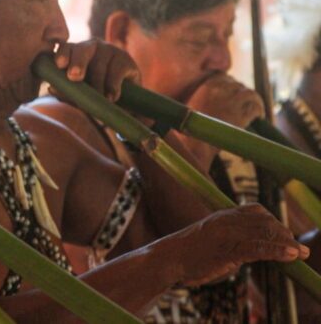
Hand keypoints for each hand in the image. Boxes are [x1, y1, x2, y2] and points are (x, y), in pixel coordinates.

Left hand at [50, 39, 139, 101]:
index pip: (65, 48)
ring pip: (99, 64)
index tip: (59, 65)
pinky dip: (113, 86)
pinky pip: (116, 71)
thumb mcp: (80, 95)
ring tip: (98, 100)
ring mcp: (109, 50)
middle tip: (74, 77)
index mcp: (74, 52)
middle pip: (82, 50)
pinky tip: (111, 97)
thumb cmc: (95, 94)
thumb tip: (52, 88)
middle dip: (77, 63)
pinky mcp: (125, 58)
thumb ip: (67, 91)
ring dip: (97, 84)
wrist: (124, 103)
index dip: (62, 54)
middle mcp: (91, 46)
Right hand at [170, 204, 308, 286]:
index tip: (285, 237)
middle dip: (285, 235)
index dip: (275, 223)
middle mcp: (226, 220)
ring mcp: (227, 234)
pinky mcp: (227, 249)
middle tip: (298, 250)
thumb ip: (230, 239)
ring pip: (265, 233)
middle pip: (265, 221)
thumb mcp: (210, 239)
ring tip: (302, 254)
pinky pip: (258, 248)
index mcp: (222, 215)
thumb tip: (252, 250)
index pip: (256, 211)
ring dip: (288, 244)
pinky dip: (278, 251)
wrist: (168, 260)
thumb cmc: (188, 254)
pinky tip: (291, 256)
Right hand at [186, 73, 263, 128]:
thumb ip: (202, 96)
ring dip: (254, 101)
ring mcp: (232, 102)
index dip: (230, 84)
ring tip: (255, 109)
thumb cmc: (189, 127)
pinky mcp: (241, 115)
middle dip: (242, 93)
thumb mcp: (190, 104)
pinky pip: (255, 108)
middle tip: (244, 103)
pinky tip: (259, 117)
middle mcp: (221, 91)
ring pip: (250, 94)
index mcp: (207, 86)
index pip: (224, 78)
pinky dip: (259, 111)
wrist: (193, 143)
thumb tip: (214, 96)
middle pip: (238, 85)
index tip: (232, 92)